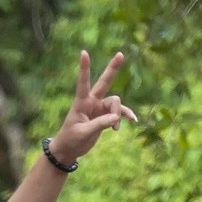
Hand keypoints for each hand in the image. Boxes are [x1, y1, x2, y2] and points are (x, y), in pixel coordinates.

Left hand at [48, 51, 139, 166]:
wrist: (69, 149)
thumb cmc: (71, 139)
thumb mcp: (84, 133)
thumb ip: (100, 124)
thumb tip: (116, 118)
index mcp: (81, 102)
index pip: (83, 82)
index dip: (85, 68)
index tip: (84, 52)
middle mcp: (92, 101)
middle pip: (105, 82)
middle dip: (113, 69)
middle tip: (121, 54)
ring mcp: (99, 108)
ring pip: (115, 103)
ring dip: (118, 114)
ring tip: (115, 128)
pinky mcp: (105, 116)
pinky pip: (119, 113)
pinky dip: (125, 116)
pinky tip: (132, 121)